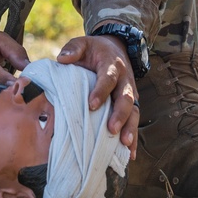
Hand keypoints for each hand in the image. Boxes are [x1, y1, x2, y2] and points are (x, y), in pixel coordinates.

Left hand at [56, 35, 139, 158]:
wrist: (115, 48)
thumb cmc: (94, 50)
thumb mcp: (83, 43)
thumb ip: (73, 49)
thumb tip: (62, 59)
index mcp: (112, 65)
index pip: (108, 79)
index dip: (101, 91)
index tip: (92, 105)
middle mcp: (125, 80)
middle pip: (126, 98)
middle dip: (120, 115)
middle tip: (111, 130)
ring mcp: (130, 93)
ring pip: (134, 111)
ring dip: (130, 128)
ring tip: (125, 145)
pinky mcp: (132, 104)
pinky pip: (134, 120)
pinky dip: (133, 136)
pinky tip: (129, 154)